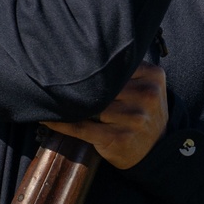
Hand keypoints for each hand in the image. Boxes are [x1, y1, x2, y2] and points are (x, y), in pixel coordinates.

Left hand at [43, 63, 167, 169]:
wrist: (155, 151)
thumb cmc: (141, 112)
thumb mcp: (146, 85)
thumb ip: (125, 69)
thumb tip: (82, 52)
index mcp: (153, 75)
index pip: (114, 64)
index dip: (92, 65)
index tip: (71, 62)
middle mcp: (146, 95)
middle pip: (101, 84)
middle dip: (81, 87)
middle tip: (58, 82)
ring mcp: (134, 118)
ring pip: (90, 105)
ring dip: (73, 106)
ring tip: (63, 103)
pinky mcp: (119, 138)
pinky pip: (81, 127)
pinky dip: (62, 123)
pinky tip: (48, 119)